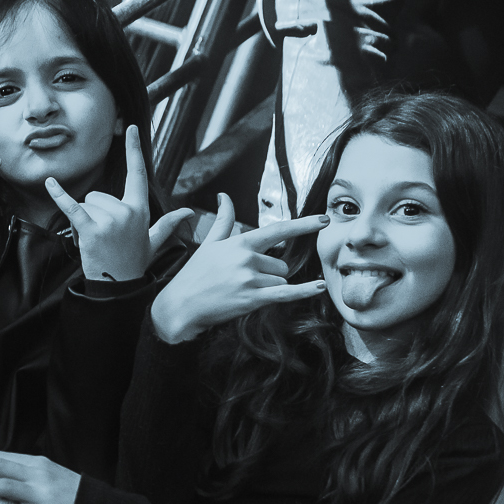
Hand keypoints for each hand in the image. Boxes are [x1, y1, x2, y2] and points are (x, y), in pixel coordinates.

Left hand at [47, 124, 155, 282]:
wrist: (119, 288)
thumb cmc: (134, 263)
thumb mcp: (153, 241)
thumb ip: (169, 224)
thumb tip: (189, 212)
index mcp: (140, 209)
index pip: (138, 173)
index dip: (134, 149)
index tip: (131, 128)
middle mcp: (127, 210)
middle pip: (97, 195)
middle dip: (94, 214)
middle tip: (104, 237)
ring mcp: (110, 220)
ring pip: (85, 204)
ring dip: (84, 221)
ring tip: (95, 241)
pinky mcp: (92, 229)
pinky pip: (72, 207)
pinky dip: (59, 195)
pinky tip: (50, 182)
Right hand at [148, 194, 327, 343]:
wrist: (179, 305)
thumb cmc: (194, 274)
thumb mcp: (209, 244)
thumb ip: (223, 220)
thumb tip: (224, 197)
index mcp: (240, 243)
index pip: (278, 230)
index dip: (303, 224)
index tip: (324, 219)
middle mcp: (247, 258)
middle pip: (281, 265)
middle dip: (270, 274)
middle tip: (243, 282)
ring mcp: (250, 279)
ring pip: (281, 281)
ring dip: (269, 288)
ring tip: (242, 292)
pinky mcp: (252, 299)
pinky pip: (285, 293)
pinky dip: (304, 291)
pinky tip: (320, 287)